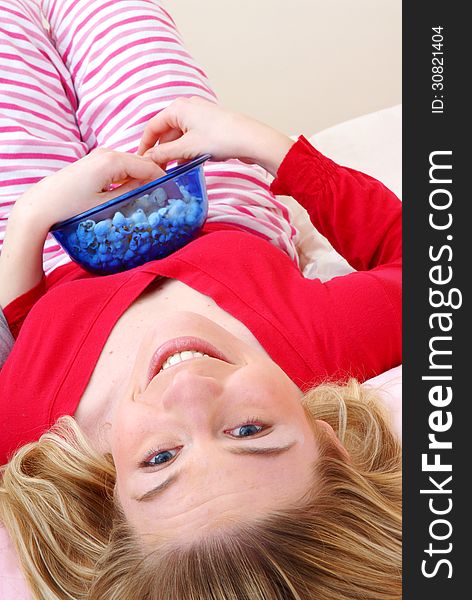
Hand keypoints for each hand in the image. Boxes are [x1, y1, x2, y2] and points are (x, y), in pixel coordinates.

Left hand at [14, 148, 165, 234]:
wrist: (42, 205)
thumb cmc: (71, 206)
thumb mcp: (107, 204)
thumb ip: (131, 194)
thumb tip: (150, 190)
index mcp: (112, 161)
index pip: (149, 166)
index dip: (164, 179)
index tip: (175, 193)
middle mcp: (106, 153)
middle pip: (141, 163)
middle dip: (154, 178)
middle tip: (166, 197)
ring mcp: (98, 156)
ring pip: (130, 165)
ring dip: (141, 179)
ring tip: (150, 197)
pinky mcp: (93, 163)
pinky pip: (119, 168)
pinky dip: (128, 178)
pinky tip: (130, 193)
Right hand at [138, 97, 293, 175]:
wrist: (251, 140)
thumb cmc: (220, 138)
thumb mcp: (186, 149)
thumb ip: (164, 154)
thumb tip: (147, 159)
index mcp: (177, 108)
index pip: (153, 127)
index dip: (145, 146)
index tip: (141, 162)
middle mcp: (187, 108)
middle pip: (166, 132)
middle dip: (162, 152)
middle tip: (157, 170)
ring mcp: (200, 117)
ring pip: (179, 137)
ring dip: (175, 154)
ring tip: (172, 171)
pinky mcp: (210, 126)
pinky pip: (191, 139)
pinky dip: (187, 152)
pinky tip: (187, 166)